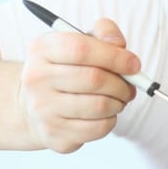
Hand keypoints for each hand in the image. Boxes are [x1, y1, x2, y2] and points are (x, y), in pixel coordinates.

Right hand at [18, 18, 138, 152]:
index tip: (134, 64)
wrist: (34, 106)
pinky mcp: (54, 134)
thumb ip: (104, 34)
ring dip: (119, 103)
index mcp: (42, 50)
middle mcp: (36, 79)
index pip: (81, 49)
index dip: (115, 56)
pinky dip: (111, 120)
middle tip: (130, 86)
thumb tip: (119, 44)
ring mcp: (42, 109)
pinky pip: (98, 128)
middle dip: (122, 84)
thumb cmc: (67, 71)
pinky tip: (104, 114)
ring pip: (100, 106)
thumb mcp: (80, 44)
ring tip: (117, 99)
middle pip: (94, 79)